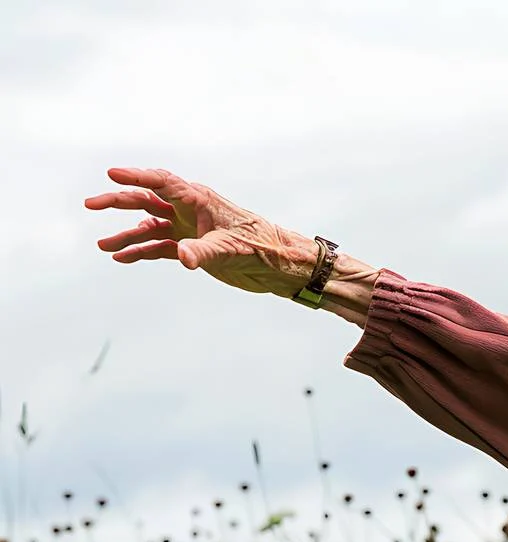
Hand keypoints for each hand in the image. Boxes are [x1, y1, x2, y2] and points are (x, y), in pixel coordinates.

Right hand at [84, 167, 317, 297]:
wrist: (279, 265)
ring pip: (149, 226)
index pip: (162, 182)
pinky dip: (140, 251)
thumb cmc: (260, 249)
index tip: (112, 173)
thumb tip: (180, 257)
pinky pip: (159, 246)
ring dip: (126, 234)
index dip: (136, 175)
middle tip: (91, 204)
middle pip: (147, 199)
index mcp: (199, 200)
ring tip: (103, 245)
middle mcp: (190, 210)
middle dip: (118, 200)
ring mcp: (189, 228)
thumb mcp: (229, 250)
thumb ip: (201, 252)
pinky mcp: (191, 247)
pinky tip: (122, 258)